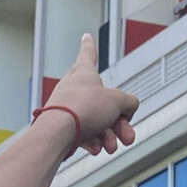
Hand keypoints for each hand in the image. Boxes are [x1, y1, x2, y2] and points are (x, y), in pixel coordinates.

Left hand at [44, 35, 136, 157]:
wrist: (56, 133)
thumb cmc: (82, 109)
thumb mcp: (118, 100)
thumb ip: (129, 102)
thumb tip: (128, 109)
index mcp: (84, 73)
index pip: (88, 54)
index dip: (90, 45)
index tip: (86, 36)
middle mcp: (74, 88)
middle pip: (104, 103)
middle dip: (119, 122)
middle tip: (128, 135)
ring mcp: (67, 108)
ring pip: (95, 121)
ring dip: (109, 136)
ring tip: (112, 147)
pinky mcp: (62, 128)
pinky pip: (83, 134)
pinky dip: (93, 142)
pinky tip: (96, 149)